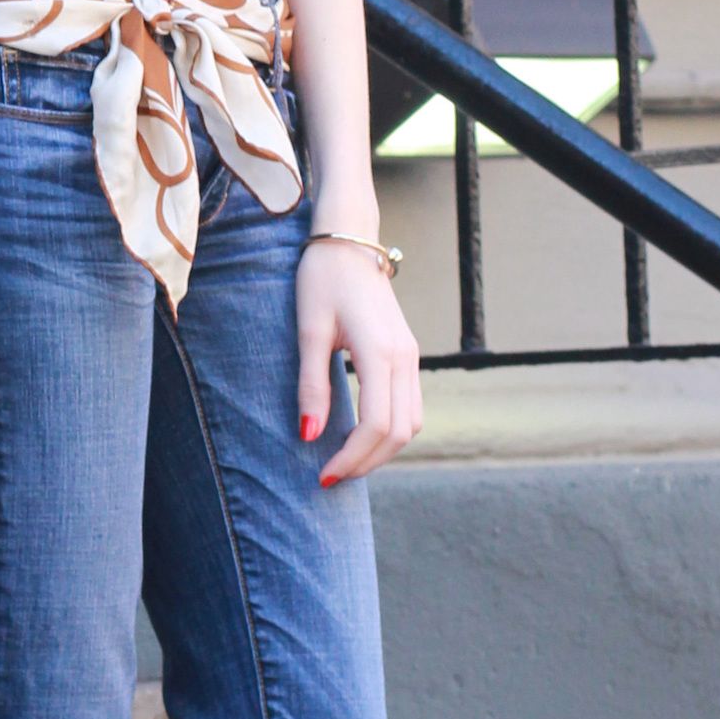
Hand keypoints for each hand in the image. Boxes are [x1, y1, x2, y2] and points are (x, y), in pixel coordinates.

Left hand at [295, 236, 422, 486]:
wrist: (348, 242)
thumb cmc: (322, 279)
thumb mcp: (309, 331)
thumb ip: (311, 385)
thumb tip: (308, 436)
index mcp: (381, 352)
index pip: (376, 424)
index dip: (351, 457)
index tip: (323, 475)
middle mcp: (405, 358)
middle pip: (399, 432)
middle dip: (367, 462)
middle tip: (330, 476)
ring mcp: (411, 356)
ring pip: (411, 423)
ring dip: (382, 450)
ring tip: (345, 461)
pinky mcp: (408, 354)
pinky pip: (410, 407)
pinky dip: (390, 430)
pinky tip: (360, 435)